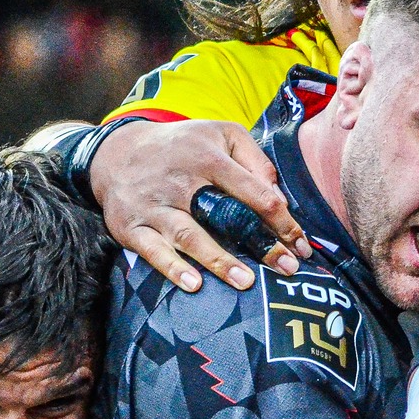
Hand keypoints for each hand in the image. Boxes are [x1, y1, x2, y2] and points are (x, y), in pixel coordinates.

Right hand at [89, 120, 312, 291]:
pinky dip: (172, 268)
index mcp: (209, 157)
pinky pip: (153, 251)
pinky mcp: (130, 226)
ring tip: (246, 282)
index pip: (255, 192)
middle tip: (286, 268)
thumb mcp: (222, 134)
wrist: (117, 152)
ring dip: (218, 260)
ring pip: (189, 236)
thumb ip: (256, 159)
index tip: (301, 247)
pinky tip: (193, 284)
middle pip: (224, 215)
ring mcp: (154, 205)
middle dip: (257, 243)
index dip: (282, 221)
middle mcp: (181, 181)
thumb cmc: (183, 147)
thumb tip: (279, 199)